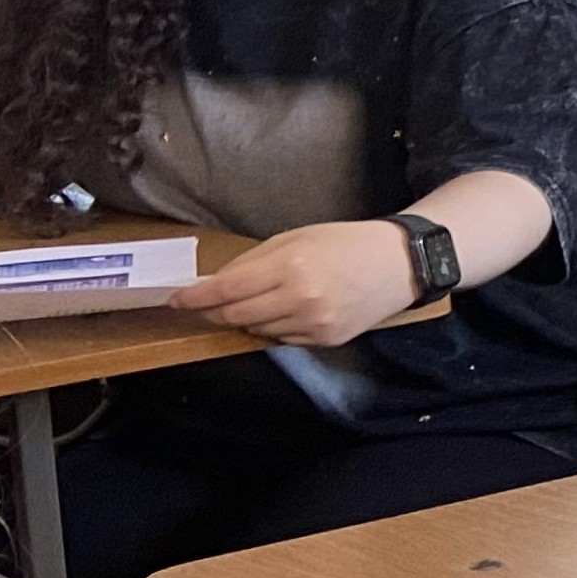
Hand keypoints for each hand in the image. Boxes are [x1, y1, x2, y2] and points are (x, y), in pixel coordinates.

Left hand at [169, 220, 426, 346]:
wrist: (400, 264)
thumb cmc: (345, 242)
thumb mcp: (295, 238)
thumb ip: (253, 262)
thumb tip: (215, 285)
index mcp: (290, 266)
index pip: (225, 289)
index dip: (194, 297)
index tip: (176, 300)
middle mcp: (300, 299)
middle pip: (234, 314)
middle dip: (212, 310)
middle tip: (203, 304)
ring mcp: (314, 324)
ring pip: (255, 329)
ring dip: (244, 317)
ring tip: (254, 302)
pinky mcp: (326, 339)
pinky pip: (281, 339)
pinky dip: (273, 327)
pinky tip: (285, 311)